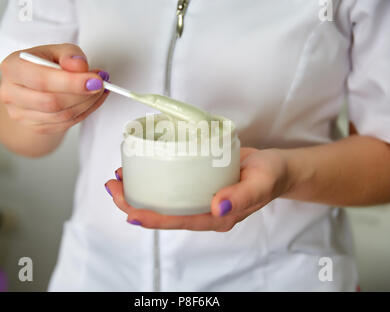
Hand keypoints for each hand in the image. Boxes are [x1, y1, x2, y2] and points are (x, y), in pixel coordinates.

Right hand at [0, 43, 109, 133]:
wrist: (32, 84)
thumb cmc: (44, 64)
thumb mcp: (57, 50)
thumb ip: (70, 55)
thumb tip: (80, 66)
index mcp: (13, 67)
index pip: (41, 80)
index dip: (71, 82)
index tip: (95, 80)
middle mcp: (11, 93)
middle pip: (51, 102)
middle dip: (82, 95)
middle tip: (101, 84)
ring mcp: (20, 113)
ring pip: (61, 116)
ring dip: (86, 104)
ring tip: (98, 90)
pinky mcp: (35, 127)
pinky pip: (65, 124)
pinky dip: (84, 112)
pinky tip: (92, 100)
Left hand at [105, 147, 293, 231]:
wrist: (275, 167)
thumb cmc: (270, 175)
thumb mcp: (261, 182)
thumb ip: (242, 196)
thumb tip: (217, 207)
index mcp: (217, 217)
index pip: (180, 222)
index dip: (153, 220)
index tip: (130, 212)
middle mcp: (204, 210)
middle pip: (165, 214)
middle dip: (135, 204)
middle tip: (114, 187)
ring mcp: (200, 198)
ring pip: (164, 200)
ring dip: (139, 192)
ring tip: (119, 178)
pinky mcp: (198, 184)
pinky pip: (172, 185)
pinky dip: (154, 178)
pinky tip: (141, 167)